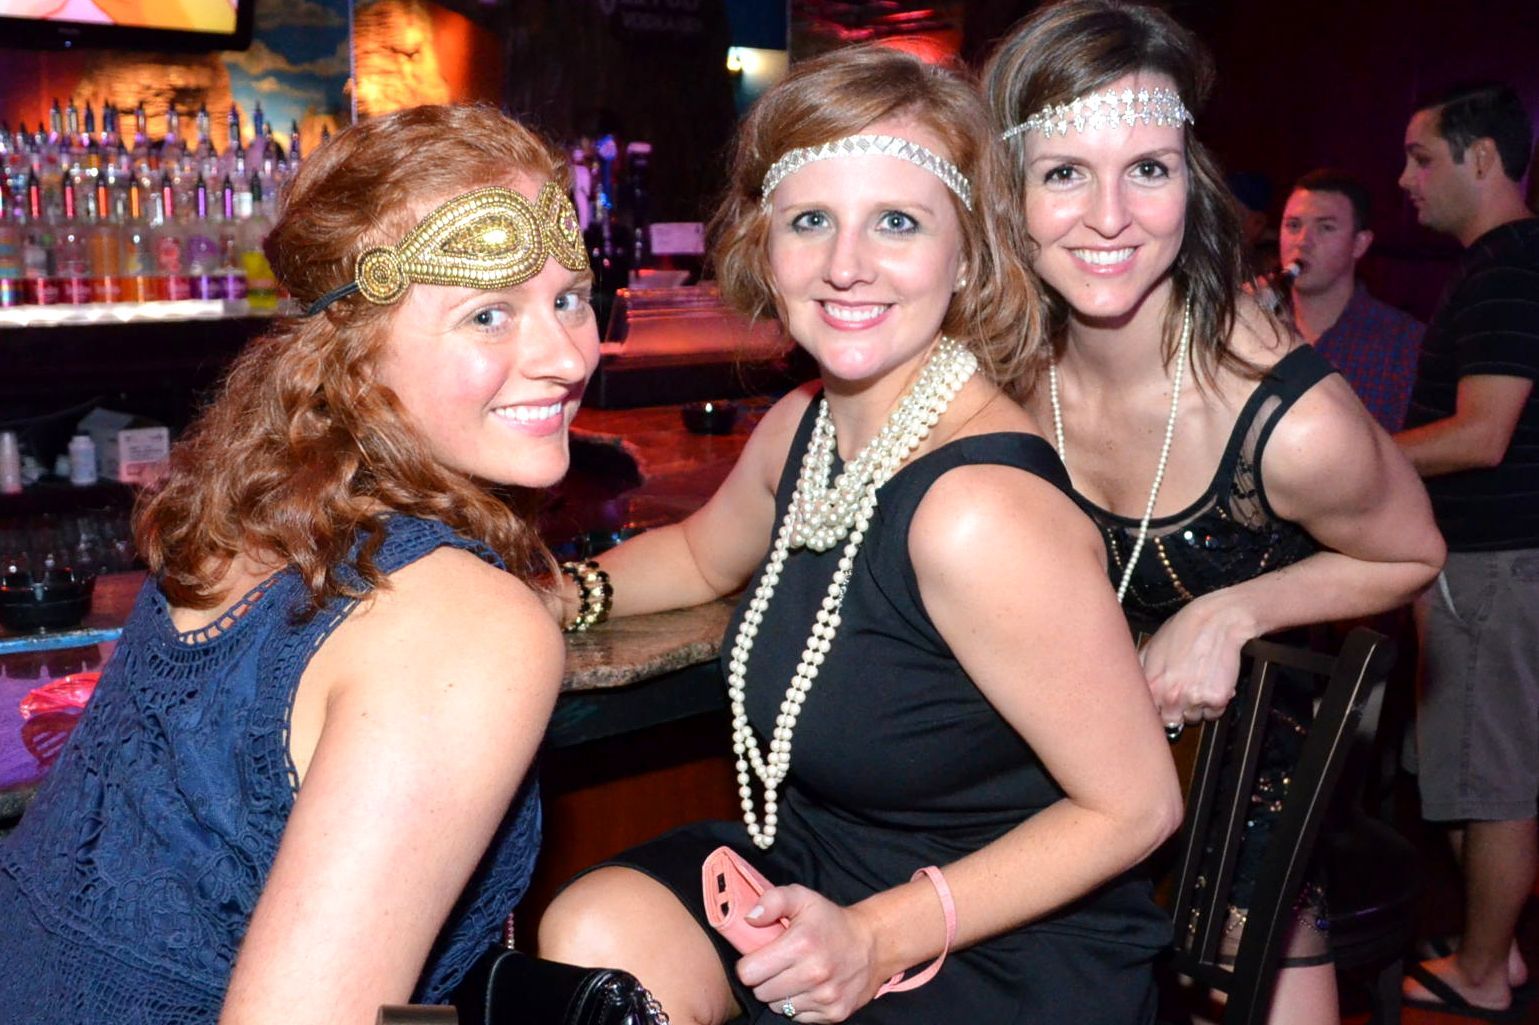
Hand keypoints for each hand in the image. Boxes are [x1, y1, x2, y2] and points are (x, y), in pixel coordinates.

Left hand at [735, 885, 880, 1022]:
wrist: (873, 944)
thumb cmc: (831, 921)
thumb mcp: (802, 897)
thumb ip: (772, 900)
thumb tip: (750, 918)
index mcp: (801, 944)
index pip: (749, 972)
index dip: (749, 964)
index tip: (759, 957)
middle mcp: (814, 973)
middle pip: (761, 992)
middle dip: (764, 979)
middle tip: (777, 966)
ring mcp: (825, 997)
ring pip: (778, 1007)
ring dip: (780, 994)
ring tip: (793, 976)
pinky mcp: (834, 1014)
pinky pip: (798, 1018)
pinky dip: (799, 1005)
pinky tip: (808, 988)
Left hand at [1140, 592, 1256, 728]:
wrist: (1217, 620)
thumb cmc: (1183, 630)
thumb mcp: (1151, 647)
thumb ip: (1139, 671)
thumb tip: (1129, 688)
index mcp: (1151, 685)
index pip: (1147, 716)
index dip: (1154, 711)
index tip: (1159, 706)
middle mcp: (1171, 696)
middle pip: (1171, 723)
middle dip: (1176, 711)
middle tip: (1183, 690)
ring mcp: (1194, 699)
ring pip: (1193, 718)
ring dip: (1196, 706)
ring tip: (1198, 680)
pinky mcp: (1217, 699)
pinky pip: (1214, 713)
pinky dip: (1215, 703)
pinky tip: (1212, 682)